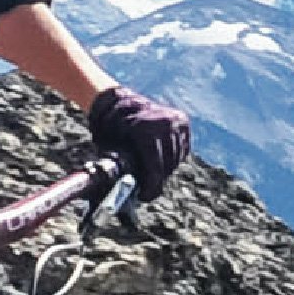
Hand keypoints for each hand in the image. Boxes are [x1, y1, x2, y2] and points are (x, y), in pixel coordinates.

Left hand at [80, 81, 195, 199]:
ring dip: (165, 170)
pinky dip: (172, 158)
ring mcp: (177, 120)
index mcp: (147, 128)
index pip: (155, 166)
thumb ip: (122, 165)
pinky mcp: (183, 122)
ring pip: (176, 158)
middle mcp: (166, 122)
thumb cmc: (109, 124)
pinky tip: (160, 162)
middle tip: (148, 191)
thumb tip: (127, 191)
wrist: (119, 98)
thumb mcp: (110, 144)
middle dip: (157, 180)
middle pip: (167, 164)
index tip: (146, 196)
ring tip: (152, 176)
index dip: (151, 185)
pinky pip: (182, 149)